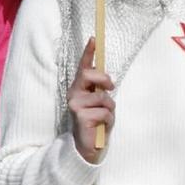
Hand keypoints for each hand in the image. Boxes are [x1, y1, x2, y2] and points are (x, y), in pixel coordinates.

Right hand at [66, 39, 114, 162]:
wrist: (88, 145)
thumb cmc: (96, 121)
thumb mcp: (100, 103)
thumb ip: (101, 91)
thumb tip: (108, 82)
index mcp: (79, 88)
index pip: (83, 67)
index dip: (88, 52)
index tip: (94, 38)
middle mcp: (74, 93)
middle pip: (89, 75)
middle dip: (104, 79)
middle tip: (111, 87)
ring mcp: (75, 105)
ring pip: (103, 98)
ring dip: (110, 109)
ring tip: (104, 118)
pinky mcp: (80, 116)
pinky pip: (105, 113)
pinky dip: (109, 120)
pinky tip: (101, 126)